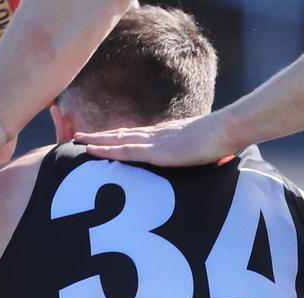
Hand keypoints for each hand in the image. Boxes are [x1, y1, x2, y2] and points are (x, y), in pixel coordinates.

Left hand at [73, 113, 240, 166]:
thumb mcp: (200, 148)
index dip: (116, 137)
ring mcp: (154, 142)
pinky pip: (125, 151)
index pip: (135, 136)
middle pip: (121, 135)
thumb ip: (192, 153)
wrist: (225, 131)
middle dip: (100, 137)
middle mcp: (155, 135)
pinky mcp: (156, 151)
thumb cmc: (219, 142)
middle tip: (78, 137)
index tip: (102, 139)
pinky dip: (106, 149)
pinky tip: (91, 149)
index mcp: (165, 135)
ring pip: (118, 141)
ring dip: (97, 141)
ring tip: (78, 141)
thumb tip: (197, 160)